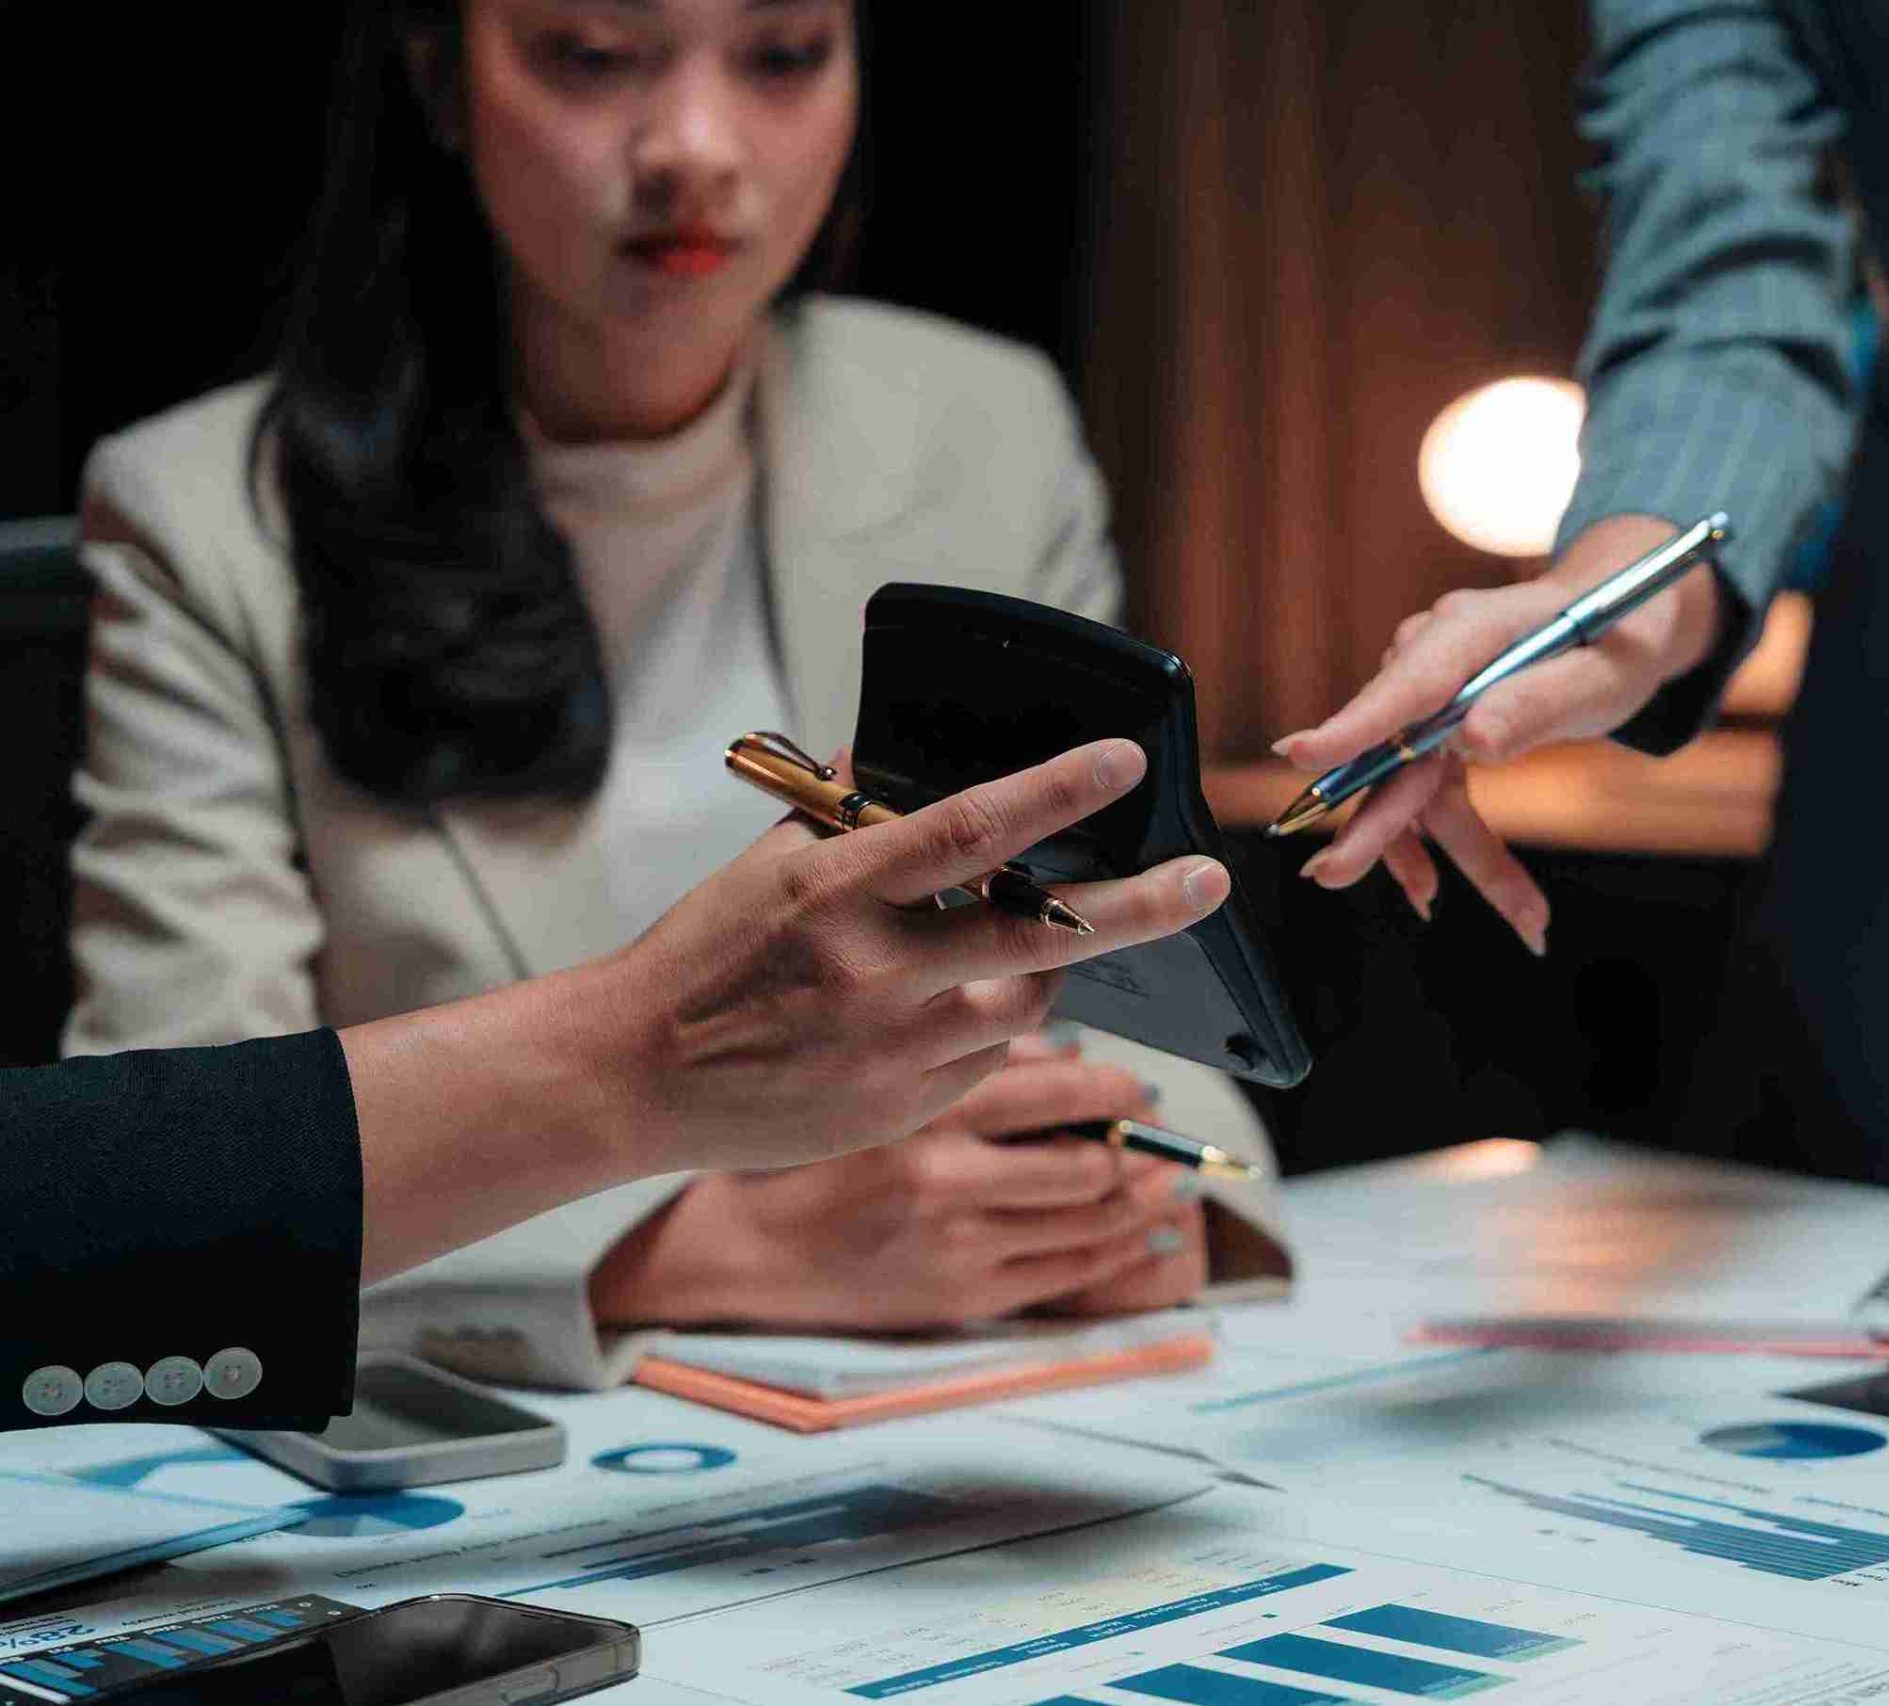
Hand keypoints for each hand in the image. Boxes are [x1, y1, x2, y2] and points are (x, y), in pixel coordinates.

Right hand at [344, 740, 1229, 1283]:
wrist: (632, 1078)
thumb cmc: (706, 956)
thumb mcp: (771, 864)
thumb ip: (855, 818)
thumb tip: (914, 761)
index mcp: (839, 893)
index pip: (972, 829)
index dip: (1058, 792)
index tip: (1125, 762)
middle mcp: (877, 974)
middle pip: (1041, 934)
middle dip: (1140, 907)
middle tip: (1208, 881)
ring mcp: (896, 1052)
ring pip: (1027, 1004)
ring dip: (1045, 968)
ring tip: (1019, 943)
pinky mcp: (906, 1111)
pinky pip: (989, 1061)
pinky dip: (991, 1028)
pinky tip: (948, 1011)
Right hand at [590, 1045, 1208, 1331]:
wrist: (738, 1250)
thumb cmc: (800, 1147)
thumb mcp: (874, 1074)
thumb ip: (962, 1051)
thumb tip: (1063, 1043)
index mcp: (924, 1109)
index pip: (1063, 1088)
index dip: (1116, 1086)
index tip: (1135, 1081)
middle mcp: (947, 1178)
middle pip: (1091, 1157)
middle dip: (1139, 1141)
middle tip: (1156, 1123)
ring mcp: (958, 1245)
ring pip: (1091, 1218)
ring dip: (1145, 1194)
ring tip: (1169, 1174)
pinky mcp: (961, 1295)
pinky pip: (1070, 1273)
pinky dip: (1119, 1248)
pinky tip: (1142, 1229)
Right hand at [1271, 515, 1717, 951]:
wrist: (1622, 620)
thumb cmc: (1618, 636)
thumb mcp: (1602, 673)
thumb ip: (1538, 701)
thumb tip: (1471, 738)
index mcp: (1468, 630)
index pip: (1404, 684)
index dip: (1353, 726)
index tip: (1299, 755)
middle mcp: (1432, 658)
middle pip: (1394, 753)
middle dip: (1378, 824)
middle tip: (1332, 875)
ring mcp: (1429, 695)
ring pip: (1415, 788)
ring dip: (1461, 855)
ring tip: (1527, 918)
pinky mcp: (1437, 726)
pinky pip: (1429, 792)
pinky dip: (1452, 844)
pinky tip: (1470, 891)